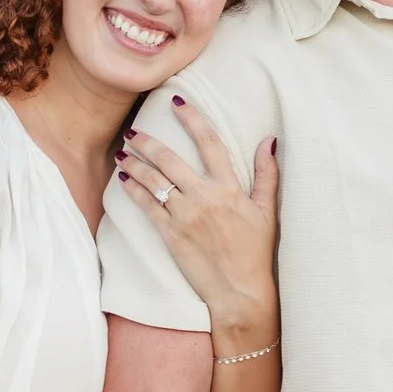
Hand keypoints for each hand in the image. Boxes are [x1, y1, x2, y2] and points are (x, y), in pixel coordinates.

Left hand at [116, 98, 278, 339]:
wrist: (240, 291)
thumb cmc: (256, 252)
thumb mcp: (268, 210)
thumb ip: (267, 174)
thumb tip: (269, 141)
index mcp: (229, 187)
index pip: (208, 141)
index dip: (191, 118)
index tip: (176, 101)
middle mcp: (204, 196)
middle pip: (169, 158)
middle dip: (148, 141)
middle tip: (134, 130)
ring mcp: (185, 215)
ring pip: (153, 180)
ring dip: (134, 163)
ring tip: (123, 152)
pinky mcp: (170, 234)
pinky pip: (147, 205)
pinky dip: (133, 190)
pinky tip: (123, 180)